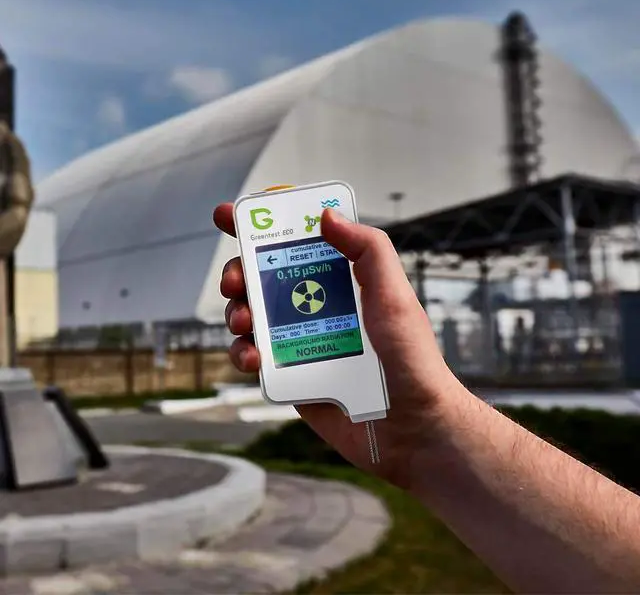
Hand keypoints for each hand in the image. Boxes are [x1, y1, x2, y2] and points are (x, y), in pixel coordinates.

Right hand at [213, 203, 468, 488]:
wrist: (412, 430)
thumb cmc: (413, 361)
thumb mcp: (394, 296)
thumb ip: (367, 250)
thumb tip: (326, 216)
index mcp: (342, 281)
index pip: (300, 242)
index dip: (264, 227)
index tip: (231, 215)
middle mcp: (318, 307)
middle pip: (264, 277)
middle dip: (239, 271)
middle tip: (235, 279)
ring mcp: (302, 340)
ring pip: (253, 316)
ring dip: (236, 311)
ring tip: (242, 321)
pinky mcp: (292, 375)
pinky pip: (256, 358)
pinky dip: (244, 353)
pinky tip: (252, 358)